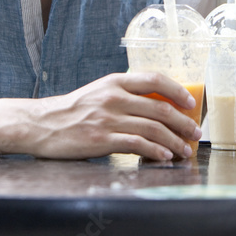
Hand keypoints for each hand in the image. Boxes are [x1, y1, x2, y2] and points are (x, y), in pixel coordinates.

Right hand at [30, 72, 200, 160]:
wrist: (40, 124)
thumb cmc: (73, 111)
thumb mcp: (100, 92)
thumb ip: (125, 95)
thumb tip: (157, 105)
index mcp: (115, 81)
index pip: (155, 80)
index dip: (178, 91)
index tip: (192, 103)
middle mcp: (114, 97)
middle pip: (160, 108)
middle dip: (183, 122)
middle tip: (195, 132)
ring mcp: (108, 119)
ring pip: (153, 128)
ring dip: (174, 141)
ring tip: (184, 150)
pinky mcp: (102, 139)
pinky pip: (137, 144)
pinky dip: (156, 151)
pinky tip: (164, 156)